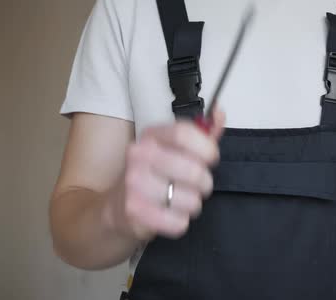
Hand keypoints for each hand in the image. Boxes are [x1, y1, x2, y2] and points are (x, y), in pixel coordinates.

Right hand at [104, 108, 225, 240]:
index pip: (184, 134)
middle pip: (193, 170)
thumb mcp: (176, 150)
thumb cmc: (155, 175)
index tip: (211, 159)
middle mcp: (139, 155)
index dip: (207, 148)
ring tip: (180, 200)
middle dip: (205, 183)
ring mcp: (134, 182)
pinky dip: (180, 222)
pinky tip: (169, 215)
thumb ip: (203, 133)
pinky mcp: (134, 210)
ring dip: (192, 204)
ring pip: (190, 200)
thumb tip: (219, 113)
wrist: (116, 206)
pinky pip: (178, 222)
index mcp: (152, 136)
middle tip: (198, 186)